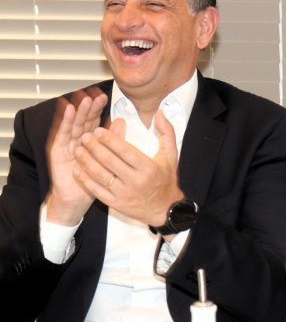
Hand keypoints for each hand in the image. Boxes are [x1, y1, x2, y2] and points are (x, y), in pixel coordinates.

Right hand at [45, 88, 107, 225]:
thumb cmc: (94, 179)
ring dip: (78, 111)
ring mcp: (67, 144)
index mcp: (91, 140)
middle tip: (96, 96)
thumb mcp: (108, 158)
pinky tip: (68, 111)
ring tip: (84, 100)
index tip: (105, 97)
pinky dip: (64, 122)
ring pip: (73, 124)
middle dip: (90, 107)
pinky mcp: (57, 151)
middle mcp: (78, 140)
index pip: (95, 121)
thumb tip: (122, 120)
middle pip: (84, 120)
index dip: (99, 109)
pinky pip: (61, 134)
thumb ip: (114, 139)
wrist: (78, 198)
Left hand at [72, 109, 183, 227]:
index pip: (125, 151)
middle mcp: (136, 181)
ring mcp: (125, 194)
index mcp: (148, 168)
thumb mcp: (171, 155)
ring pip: (101, 176)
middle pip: (110, 162)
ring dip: (87, 162)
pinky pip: (98, 191)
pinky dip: (86, 180)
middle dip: (95, 148)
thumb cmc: (166, 179)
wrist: (164, 208)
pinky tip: (78, 170)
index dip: (110, 140)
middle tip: (85, 136)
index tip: (99, 130)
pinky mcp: (117, 204)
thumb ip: (167, 132)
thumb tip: (160, 113)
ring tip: (79, 150)